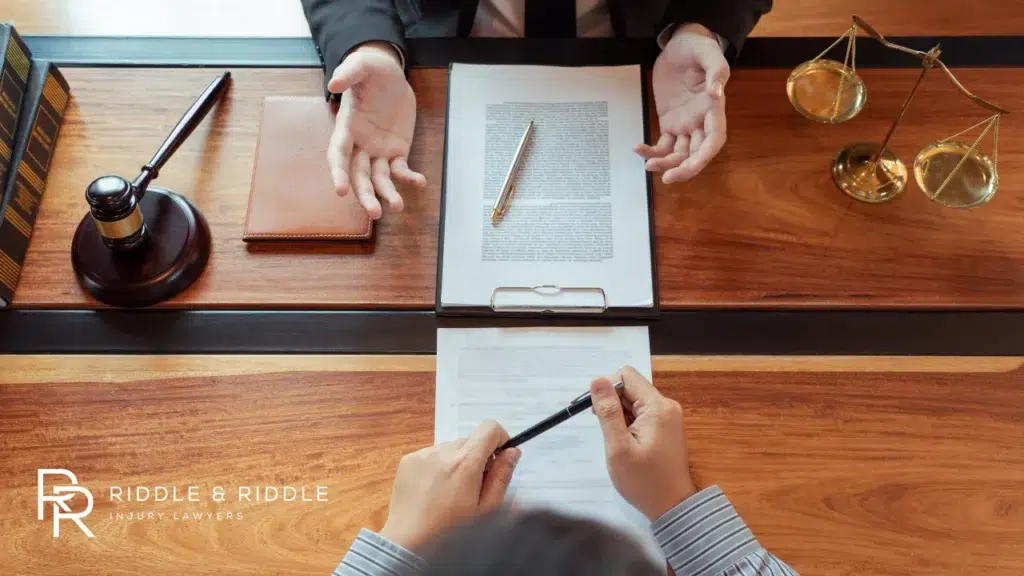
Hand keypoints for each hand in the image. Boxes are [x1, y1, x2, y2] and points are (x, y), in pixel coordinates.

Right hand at [328, 41, 425, 219]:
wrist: (391, 75)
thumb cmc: (372, 70)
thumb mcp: (363, 65)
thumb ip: (349, 73)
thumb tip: (333, 84)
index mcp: (346, 128)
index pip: (338, 154)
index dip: (338, 173)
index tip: (339, 191)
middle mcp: (360, 145)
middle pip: (359, 176)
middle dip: (365, 195)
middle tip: (375, 213)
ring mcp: (378, 151)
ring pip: (379, 179)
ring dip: (387, 194)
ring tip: (397, 207)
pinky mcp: (397, 152)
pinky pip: (401, 170)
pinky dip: (409, 178)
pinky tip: (420, 182)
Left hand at [379, 420, 521, 549]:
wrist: (409, 540)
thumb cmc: (450, 529)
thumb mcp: (485, 508)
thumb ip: (502, 476)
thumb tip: (512, 452)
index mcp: (466, 462)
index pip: (490, 428)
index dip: (500, 439)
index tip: (499, 456)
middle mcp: (443, 451)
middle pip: (470, 440)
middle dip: (477, 457)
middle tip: (473, 484)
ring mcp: (424, 454)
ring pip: (451, 447)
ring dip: (456, 462)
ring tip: (450, 490)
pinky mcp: (409, 460)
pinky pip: (432, 454)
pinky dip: (437, 466)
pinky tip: (434, 489)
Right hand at [590, 366, 696, 520]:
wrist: (672, 506)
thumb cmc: (643, 480)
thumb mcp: (619, 447)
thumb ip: (608, 411)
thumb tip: (597, 380)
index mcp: (657, 406)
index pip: (627, 376)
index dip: (607, 388)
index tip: (596, 411)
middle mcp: (666, 406)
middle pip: (631, 388)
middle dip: (612, 403)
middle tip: (604, 430)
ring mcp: (668, 417)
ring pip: (635, 401)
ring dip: (619, 415)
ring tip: (616, 441)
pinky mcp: (666, 428)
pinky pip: (642, 414)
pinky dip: (628, 423)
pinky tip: (625, 443)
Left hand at [638, 23, 728, 183]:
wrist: (679, 45)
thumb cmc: (698, 47)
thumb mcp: (709, 53)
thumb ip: (717, 72)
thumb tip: (715, 94)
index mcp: (714, 110)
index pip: (714, 140)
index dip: (703, 157)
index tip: (689, 166)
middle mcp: (701, 122)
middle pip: (696, 154)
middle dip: (683, 168)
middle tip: (666, 177)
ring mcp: (685, 125)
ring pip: (678, 154)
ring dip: (665, 163)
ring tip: (648, 165)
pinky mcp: (669, 123)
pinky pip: (662, 144)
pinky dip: (651, 151)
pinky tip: (638, 149)